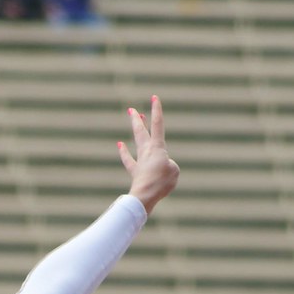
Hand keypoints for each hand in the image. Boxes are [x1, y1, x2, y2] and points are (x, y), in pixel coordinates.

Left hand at [118, 95, 179, 215]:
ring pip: (136, 140)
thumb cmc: (161, 183)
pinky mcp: (136, 172)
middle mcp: (147, 152)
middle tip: (131, 109)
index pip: (158, 125)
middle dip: (138, 119)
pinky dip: (124, 152)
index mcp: (157, 148)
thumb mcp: (173, 171)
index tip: (154, 97)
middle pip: (141, 131)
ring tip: (134, 117)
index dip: (156, 110)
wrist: (145, 196)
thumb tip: (159, 169)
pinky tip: (119, 144)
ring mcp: (140, 161)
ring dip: (135, 128)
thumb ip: (169, 165)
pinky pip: (128, 160)